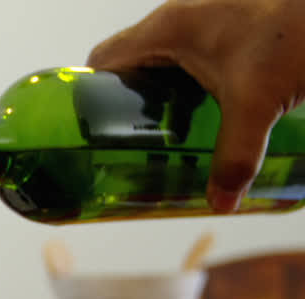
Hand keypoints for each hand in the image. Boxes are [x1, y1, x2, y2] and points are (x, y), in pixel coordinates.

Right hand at [88, 0, 304, 212]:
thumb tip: (221, 202)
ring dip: (160, 98)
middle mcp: (179, 20)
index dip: (89, 96)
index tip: (91, 133)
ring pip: (161, 64)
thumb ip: (236, 156)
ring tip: (166, 138)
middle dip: (126, 106)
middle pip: (128, 66)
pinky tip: (206, 115)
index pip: (102, 61)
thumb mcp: (258, 102)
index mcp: (165, 29)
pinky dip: (189, 88)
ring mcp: (205, 21)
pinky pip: (190, 60)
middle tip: (131, 145)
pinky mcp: (230, 28)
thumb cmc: (296, 31)